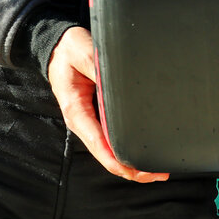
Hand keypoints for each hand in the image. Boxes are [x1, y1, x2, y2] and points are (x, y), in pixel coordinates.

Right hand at [47, 27, 168, 181]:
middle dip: (131, 168)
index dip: (120, 162)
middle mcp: (82, 121)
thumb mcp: (85, 55)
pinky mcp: (95, 116)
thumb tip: (119, 88)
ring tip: (157, 166)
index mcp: (76, 111)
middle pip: (107, 155)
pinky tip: (143, 149)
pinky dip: (127, 147)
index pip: (99, 146)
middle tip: (159, 173)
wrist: (59, 46)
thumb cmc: (69, 49)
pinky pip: (111, 139)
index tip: (140, 171)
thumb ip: (102, 71)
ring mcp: (89, 121)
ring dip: (131, 161)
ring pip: (110, 151)